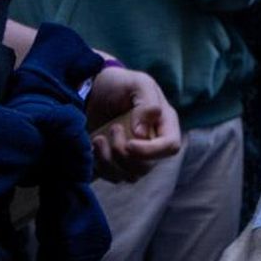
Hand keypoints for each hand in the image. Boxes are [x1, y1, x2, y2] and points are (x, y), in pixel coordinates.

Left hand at [86, 64, 181, 181]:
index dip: (151, 151)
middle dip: (124, 153)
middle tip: (112, 129)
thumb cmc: (118, 84)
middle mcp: (153, 143)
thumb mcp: (137, 83)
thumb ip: (147, 104)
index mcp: (164, 123)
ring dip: (109, 160)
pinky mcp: (117, 163)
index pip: (170, 147)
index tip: (130, 144)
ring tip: (99, 138)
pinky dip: (100, 166)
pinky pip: (113, 177)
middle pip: (147, 166)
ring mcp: (135, 156)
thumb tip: (143, 134)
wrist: (90, 90)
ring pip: (130, 175)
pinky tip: (93, 146)